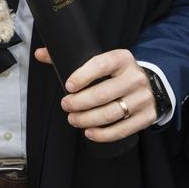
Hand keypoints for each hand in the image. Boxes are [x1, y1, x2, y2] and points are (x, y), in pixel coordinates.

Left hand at [35, 46, 156, 141]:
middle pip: (103, 93)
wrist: (149, 83)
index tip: (68, 86)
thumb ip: (71, 57)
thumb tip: (39, 54)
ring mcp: (143, 98)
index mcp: (122, 58)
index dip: (82, 76)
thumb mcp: (100, 59)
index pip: (100, 64)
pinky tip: (89, 132)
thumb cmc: (116, 72)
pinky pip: (123, 129)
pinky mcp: (147, 116)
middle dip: (79, 103)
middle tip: (65, 105)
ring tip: (73, 119)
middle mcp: (135, 77)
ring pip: (111, 113)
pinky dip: (104, 134)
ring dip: (88, 119)